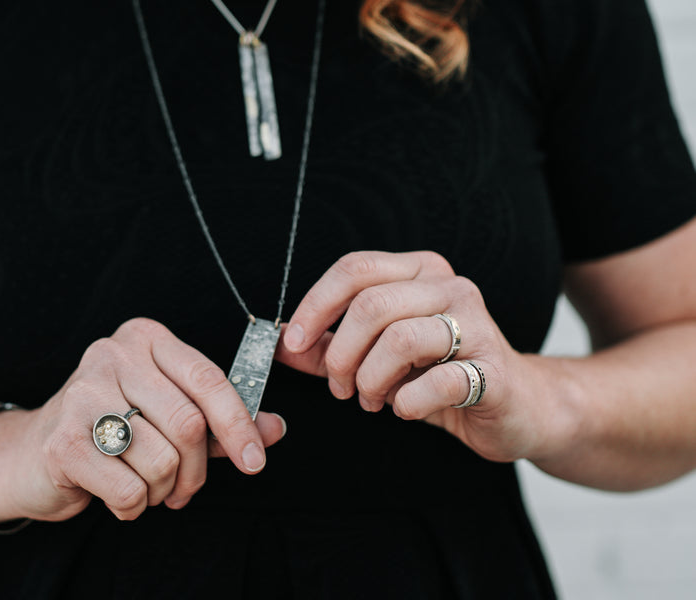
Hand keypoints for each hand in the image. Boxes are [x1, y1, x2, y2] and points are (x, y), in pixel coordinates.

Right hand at [0, 318, 285, 522]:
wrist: (29, 454)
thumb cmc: (109, 428)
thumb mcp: (167, 414)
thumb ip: (219, 420)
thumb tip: (274, 429)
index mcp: (145, 339)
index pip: (208, 380)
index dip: (239, 425)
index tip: (255, 459)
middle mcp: (113, 355)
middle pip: (188, 424)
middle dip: (196, 470)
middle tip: (186, 488)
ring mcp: (83, 393)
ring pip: (162, 460)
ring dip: (164, 490)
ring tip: (147, 486)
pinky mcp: (64, 439)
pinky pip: (129, 489)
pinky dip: (134, 506)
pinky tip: (120, 495)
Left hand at [276, 251, 553, 462]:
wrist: (519, 407)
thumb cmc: (443, 376)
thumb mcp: (378, 358)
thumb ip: (329, 349)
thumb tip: (280, 345)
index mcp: (419, 273)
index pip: (354, 269)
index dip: (315, 305)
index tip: (293, 343)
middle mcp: (450, 288)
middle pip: (371, 305)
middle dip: (341, 355)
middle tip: (342, 388)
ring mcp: (476, 325)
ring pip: (400, 339)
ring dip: (371, 380)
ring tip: (372, 399)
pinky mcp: (493, 369)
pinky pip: (436, 381)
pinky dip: (407, 403)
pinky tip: (406, 409)